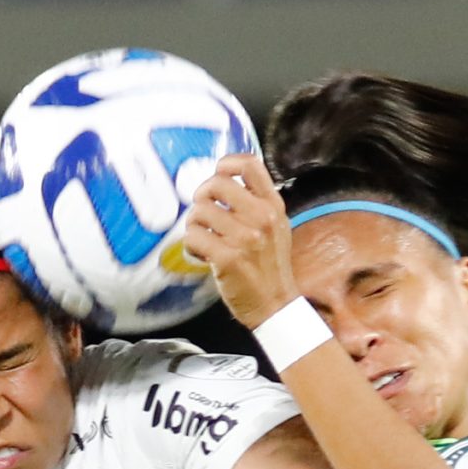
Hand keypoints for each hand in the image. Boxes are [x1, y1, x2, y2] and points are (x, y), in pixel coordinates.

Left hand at [182, 153, 298, 332]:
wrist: (275, 304)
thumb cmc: (270, 267)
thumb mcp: (276, 227)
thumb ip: (257, 203)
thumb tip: (225, 180)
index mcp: (273, 205)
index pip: (249, 164)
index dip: (226, 164)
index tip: (218, 175)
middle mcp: (262, 217)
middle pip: (216, 184)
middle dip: (202, 197)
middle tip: (203, 212)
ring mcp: (245, 238)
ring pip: (199, 212)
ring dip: (194, 225)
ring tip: (204, 237)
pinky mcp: (228, 258)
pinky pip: (193, 236)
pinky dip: (191, 244)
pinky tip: (202, 253)